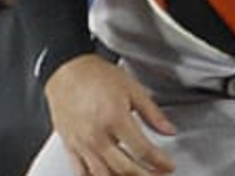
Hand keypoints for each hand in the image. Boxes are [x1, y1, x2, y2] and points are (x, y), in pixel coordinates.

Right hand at [43, 54, 177, 175]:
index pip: (143, 151)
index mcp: (115, 118)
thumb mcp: (131, 88)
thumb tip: (169, 130)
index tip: (168, 165)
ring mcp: (81, 142)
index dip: (160, 162)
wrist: (65, 68)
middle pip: (126, 168)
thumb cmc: (95, 75)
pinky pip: (81, 172)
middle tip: (157, 174)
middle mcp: (97, 134)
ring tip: (135, 175)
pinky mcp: (70, 145)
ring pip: (104, 175)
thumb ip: (152, 113)